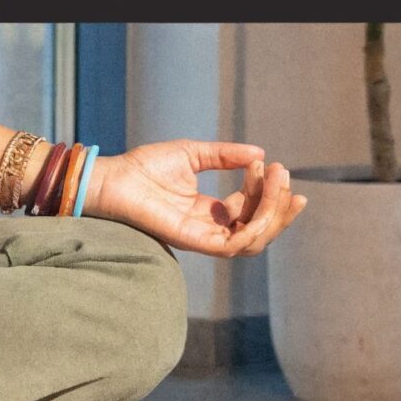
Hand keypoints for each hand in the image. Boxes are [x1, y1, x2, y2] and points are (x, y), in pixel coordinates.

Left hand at [81, 139, 306, 257]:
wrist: (113, 177)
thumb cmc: (143, 167)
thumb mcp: (193, 154)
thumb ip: (225, 156)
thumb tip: (260, 154)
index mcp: (209, 212)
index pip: (250, 212)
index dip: (267, 192)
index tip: (270, 165)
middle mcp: (209, 229)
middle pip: (259, 231)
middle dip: (280, 207)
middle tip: (287, 177)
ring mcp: (202, 238)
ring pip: (252, 240)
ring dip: (272, 213)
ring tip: (278, 181)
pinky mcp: (193, 241)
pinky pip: (233, 245)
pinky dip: (253, 226)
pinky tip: (257, 197)